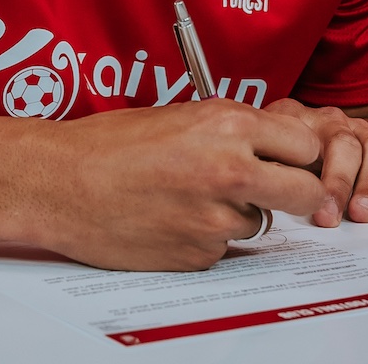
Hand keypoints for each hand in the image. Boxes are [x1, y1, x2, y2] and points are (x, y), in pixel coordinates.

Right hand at [27, 100, 327, 270]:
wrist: (61, 183)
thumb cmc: (109, 144)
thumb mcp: (181, 114)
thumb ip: (231, 129)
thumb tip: (273, 142)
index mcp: (228, 125)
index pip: (306, 145)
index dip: (298, 155)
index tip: (290, 159)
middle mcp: (231, 170)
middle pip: (305, 193)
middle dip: (296, 193)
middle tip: (275, 190)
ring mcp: (216, 218)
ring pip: (260, 222)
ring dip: (239, 214)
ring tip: (191, 197)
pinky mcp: (198, 254)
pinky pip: (223, 248)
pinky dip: (206, 237)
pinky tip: (171, 219)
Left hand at [263, 98, 367, 226]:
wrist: (278, 138)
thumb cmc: (268, 154)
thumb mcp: (259, 157)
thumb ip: (267, 169)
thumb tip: (275, 193)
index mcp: (296, 117)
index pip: (314, 141)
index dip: (324, 178)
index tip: (323, 211)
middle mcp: (329, 119)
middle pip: (346, 144)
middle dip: (348, 183)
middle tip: (347, 215)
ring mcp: (354, 128)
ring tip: (365, 213)